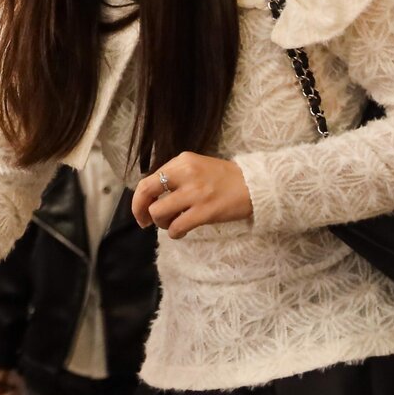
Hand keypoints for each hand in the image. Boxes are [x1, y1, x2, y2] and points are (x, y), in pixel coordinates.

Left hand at [132, 153, 253, 238]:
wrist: (255, 185)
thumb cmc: (225, 178)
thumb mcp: (197, 167)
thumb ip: (176, 176)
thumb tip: (153, 197)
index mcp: (182, 162)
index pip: (148, 180)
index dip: (138, 199)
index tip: (141, 211)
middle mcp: (186, 174)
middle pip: (146, 192)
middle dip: (140, 210)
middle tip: (145, 222)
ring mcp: (195, 193)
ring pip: (159, 212)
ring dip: (162, 223)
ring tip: (173, 223)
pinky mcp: (205, 211)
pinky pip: (177, 226)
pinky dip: (175, 233)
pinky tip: (181, 231)